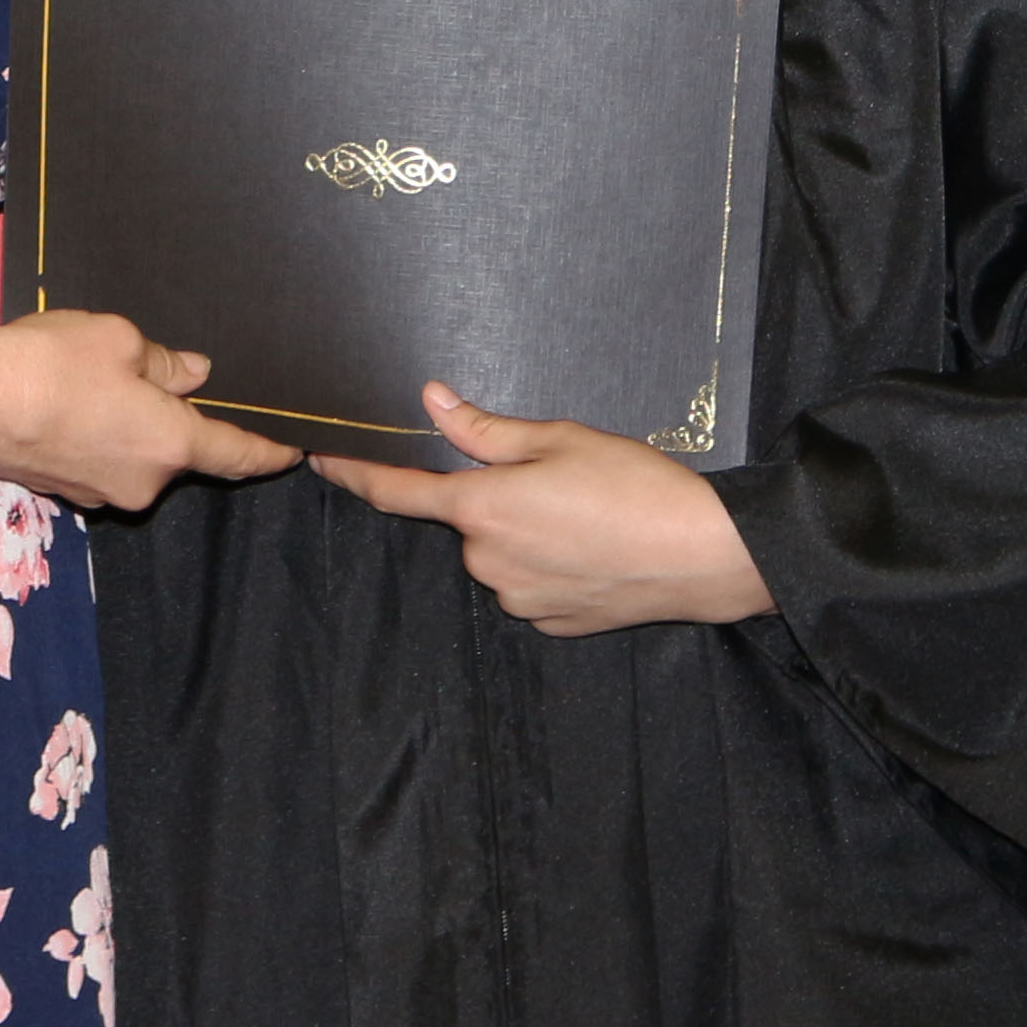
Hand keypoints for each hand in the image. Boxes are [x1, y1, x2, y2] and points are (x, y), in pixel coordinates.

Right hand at [0, 309, 299, 512]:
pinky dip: (97, 433)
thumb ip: (165, 362)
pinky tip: (65, 398)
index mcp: (169, 445)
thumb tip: (193, 376)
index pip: (237, 455)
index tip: (293, 452)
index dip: (269, 451)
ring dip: (130, 422)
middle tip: (146, 369)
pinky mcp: (61, 490)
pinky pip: (100, 458)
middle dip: (172, 415)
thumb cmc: (46, 363)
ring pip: (135, 453)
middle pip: (178, 450)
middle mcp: (142, 483)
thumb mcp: (117, 338)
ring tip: (91, 376)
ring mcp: (99, 494)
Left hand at [310, 382, 773, 634]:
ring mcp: (518, 599)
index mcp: (482, 509)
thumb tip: (432, 403)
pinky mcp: (551, 623)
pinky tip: (593, 544)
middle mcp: (487, 562)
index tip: (321, 460)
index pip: (397, 492)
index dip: (354, 475)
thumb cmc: (634, 485)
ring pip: (499, 552)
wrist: (705, 554)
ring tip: (586, 510)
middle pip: (465, 520)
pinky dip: (549, 561)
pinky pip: (530, 582)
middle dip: (492, 496)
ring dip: (523, 531)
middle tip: (553, 475)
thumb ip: (485, 430)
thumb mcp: (558, 438)